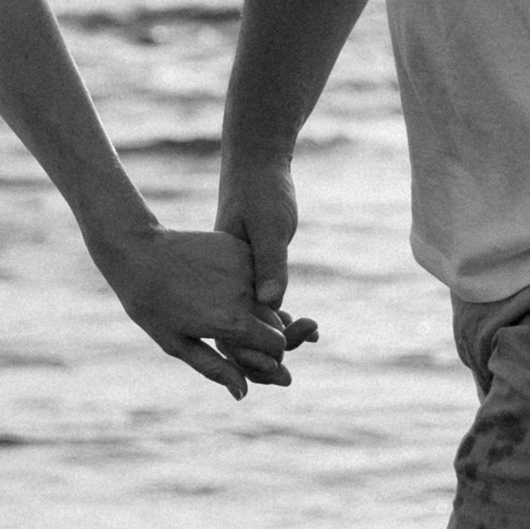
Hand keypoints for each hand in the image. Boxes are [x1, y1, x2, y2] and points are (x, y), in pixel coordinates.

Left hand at [95, 223, 296, 399]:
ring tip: (221, 304)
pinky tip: (218, 281)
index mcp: (234, 323)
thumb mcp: (178, 344)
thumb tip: (244, 392)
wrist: (138, 252)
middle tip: (233, 330)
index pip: (278, 346)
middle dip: (264, 332)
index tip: (248, 352)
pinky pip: (255, 271)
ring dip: (256, 306)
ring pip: (268, 296)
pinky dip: (247, 281)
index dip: (267, 354)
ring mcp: (244, 267)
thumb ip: (215, 368)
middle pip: (276, 323)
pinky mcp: (238, 247)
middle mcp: (246, 294)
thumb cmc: (152, 304)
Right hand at [215, 151, 317, 374]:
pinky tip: (306, 326)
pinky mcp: (251, 268)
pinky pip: (264, 303)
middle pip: (238, 334)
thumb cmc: (261, 191)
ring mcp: (236, 275)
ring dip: (277, 339)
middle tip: (301, 353)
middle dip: (266, 354)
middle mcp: (224, 280)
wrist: (259, 163)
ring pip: (252, 321)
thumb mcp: (268, 227)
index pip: (228, 328)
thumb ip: (270, 264)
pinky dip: (282, 320)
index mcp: (219, 273)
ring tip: (310, 336)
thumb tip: (273, 305)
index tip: (282, 365)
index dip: (252, 353)